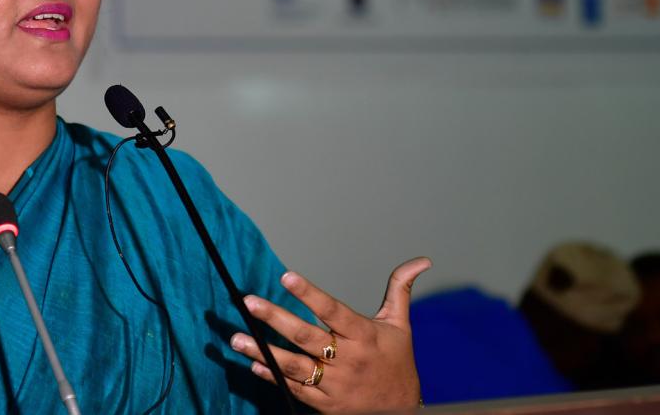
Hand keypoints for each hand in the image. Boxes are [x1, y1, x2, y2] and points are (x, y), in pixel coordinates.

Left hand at [229, 257, 431, 411]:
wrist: (402, 412)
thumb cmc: (398, 363)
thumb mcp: (400, 325)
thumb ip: (401, 289)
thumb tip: (422, 260)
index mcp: (364, 336)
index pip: (333, 310)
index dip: (310, 293)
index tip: (286, 276)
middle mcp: (348, 360)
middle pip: (306, 336)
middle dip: (275, 318)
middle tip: (248, 302)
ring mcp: (334, 384)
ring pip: (293, 365)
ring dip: (262, 351)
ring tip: (236, 337)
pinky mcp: (325, 404)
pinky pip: (294, 388)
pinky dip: (272, 376)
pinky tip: (254, 363)